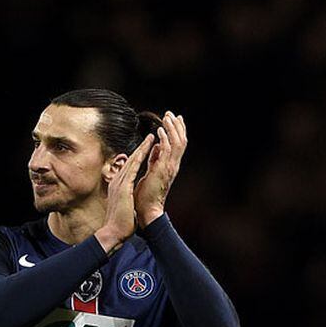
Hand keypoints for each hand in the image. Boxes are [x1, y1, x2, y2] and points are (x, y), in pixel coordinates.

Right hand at [95, 134, 153, 254]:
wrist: (113, 232)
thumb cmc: (120, 223)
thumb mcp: (124, 206)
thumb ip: (126, 198)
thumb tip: (129, 198)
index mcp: (118, 187)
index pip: (129, 167)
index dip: (138, 156)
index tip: (146, 148)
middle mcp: (117, 182)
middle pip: (131, 160)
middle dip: (141, 147)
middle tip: (150, 136)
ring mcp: (119, 184)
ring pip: (133, 161)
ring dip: (142, 148)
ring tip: (151, 137)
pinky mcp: (124, 187)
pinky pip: (133, 168)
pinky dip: (140, 157)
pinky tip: (146, 149)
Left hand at [135, 111, 185, 226]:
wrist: (145, 212)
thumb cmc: (144, 196)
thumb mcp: (150, 173)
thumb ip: (154, 160)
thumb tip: (156, 147)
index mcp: (169, 166)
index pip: (177, 145)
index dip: (175, 131)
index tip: (172, 118)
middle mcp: (172, 166)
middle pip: (181, 141)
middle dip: (176, 126)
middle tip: (171, 113)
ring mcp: (169, 168)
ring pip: (177, 143)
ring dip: (172, 129)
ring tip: (167, 117)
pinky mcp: (163, 171)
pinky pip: (167, 151)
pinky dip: (164, 139)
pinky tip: (159, 130)